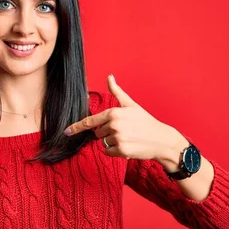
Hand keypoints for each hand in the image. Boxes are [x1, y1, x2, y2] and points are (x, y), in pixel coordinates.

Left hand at [64, 74, 186, 162]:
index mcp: (114, 113)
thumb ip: (117, 92)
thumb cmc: (145, 121)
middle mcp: (114, 125)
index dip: (77, 127)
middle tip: (125, 130)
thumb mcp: (131, 105)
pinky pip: (109, 152)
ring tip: (128, 138)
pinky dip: (116, 151)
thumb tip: (109, 76)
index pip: (91, 121)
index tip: (66, 131)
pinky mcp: (122, 150)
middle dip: (108, 133)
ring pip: (104, 143)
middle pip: (98, 133)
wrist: (161, 139)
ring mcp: (118, 138)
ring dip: (113, 142)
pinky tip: (128, 146)